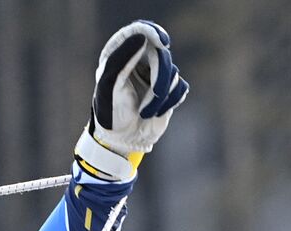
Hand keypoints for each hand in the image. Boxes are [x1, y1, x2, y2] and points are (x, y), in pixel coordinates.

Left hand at [75, 20, 188, 179]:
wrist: (122, 140)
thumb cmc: (110, 112)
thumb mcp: (111, 85)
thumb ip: (122, 59)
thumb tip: (143, 37)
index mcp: (121, 53)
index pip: (140, 31)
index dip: (153, 32)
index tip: (162, 42)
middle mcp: (139, 60)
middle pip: (161, 53)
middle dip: (159, 76)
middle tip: (154, 94)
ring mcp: (155, 74)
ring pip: (172, 72)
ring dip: (161, 95)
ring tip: (145, 111)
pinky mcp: (168, 90)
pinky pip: (180, 87)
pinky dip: (170, 102)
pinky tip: (155, 112)